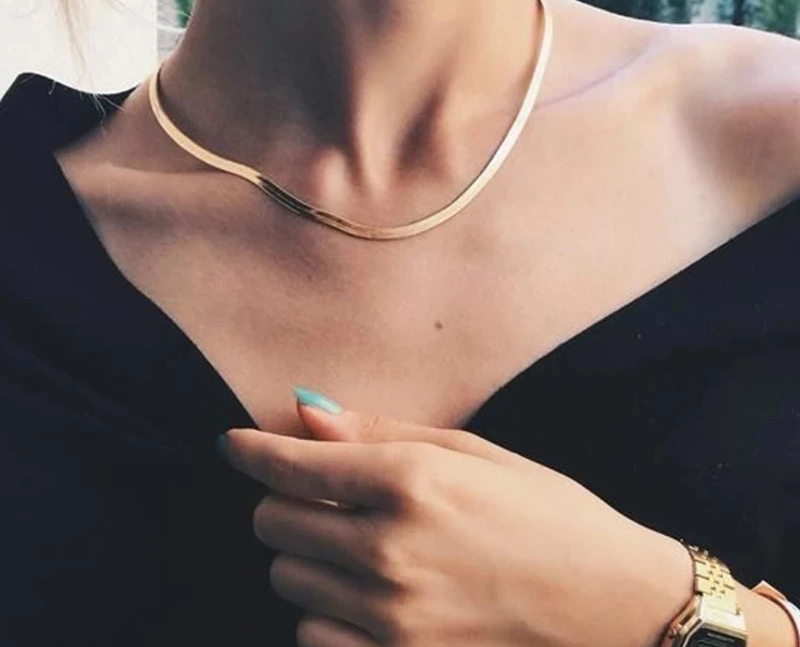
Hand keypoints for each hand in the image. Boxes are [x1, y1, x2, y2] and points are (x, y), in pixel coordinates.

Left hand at [218, 399, 692, 646]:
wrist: (607, 601)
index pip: (291, 465)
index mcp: (410, 483)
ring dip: (307, 556)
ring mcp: (392, 619)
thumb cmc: (543, 510)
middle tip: (326, 495)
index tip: (233, 444)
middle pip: (274, 523)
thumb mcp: (469, 451)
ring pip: (287, 581)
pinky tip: (365, 595)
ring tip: (356, 545)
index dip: (251, 450)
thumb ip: (378, 433)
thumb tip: (305, 410)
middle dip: (287, 501)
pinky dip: (324, 612)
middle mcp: (390, 551)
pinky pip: (311, 638)